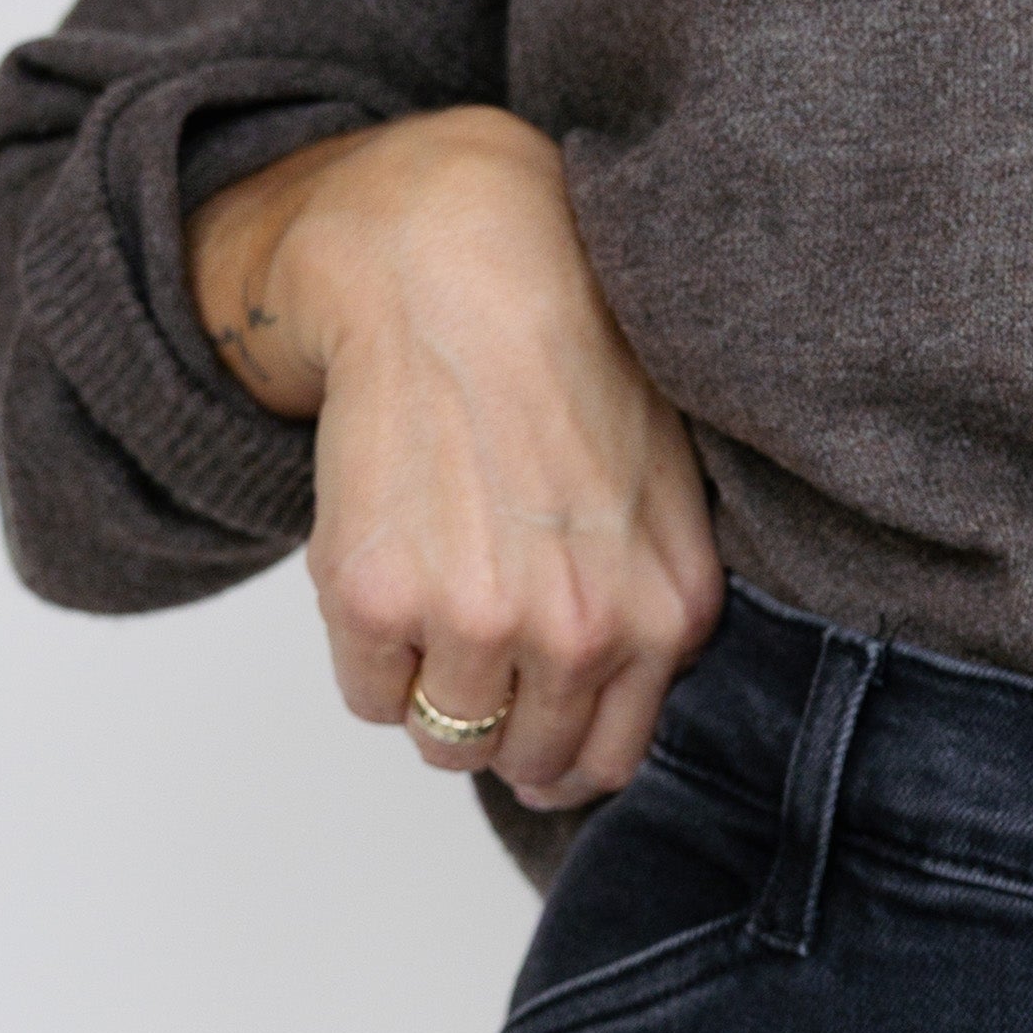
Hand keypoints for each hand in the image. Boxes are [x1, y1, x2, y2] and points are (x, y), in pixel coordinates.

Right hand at [187, 109, 722, 807]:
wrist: (460, 270)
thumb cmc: (566, 362)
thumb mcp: (665, 493)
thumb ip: (654, 605)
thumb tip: (613, 695)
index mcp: (664, 617)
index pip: (607, 760)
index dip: (558, 748)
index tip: (530, 721)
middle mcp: (581, 636)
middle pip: (520, 762)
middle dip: (493, 724)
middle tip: (469, 654)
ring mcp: (478, 624)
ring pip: (441, 739)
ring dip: (426, 689)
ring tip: (429, 599)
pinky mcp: (378, 600)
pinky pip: (367, 695)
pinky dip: (367, 656)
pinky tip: (387, 571)